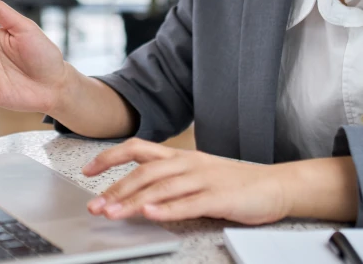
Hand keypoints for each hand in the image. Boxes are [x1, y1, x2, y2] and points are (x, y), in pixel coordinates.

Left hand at [83, 139, 292, 225]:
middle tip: (95, 206)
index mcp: (180, 156)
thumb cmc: (233, 183)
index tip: (87, 170)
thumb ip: (167, 179)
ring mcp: (204, 179)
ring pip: (161, 187)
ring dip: (133, 201)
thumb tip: (134, 193)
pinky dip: (167, 209)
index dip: (109, 157)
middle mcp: (188, 163)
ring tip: (114, 213)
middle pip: (143, 171)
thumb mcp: (195, 174)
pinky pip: (189, 203)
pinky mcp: (219, 197)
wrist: (275, 186)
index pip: (137, 149)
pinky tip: (151, 214)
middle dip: (115, 189)